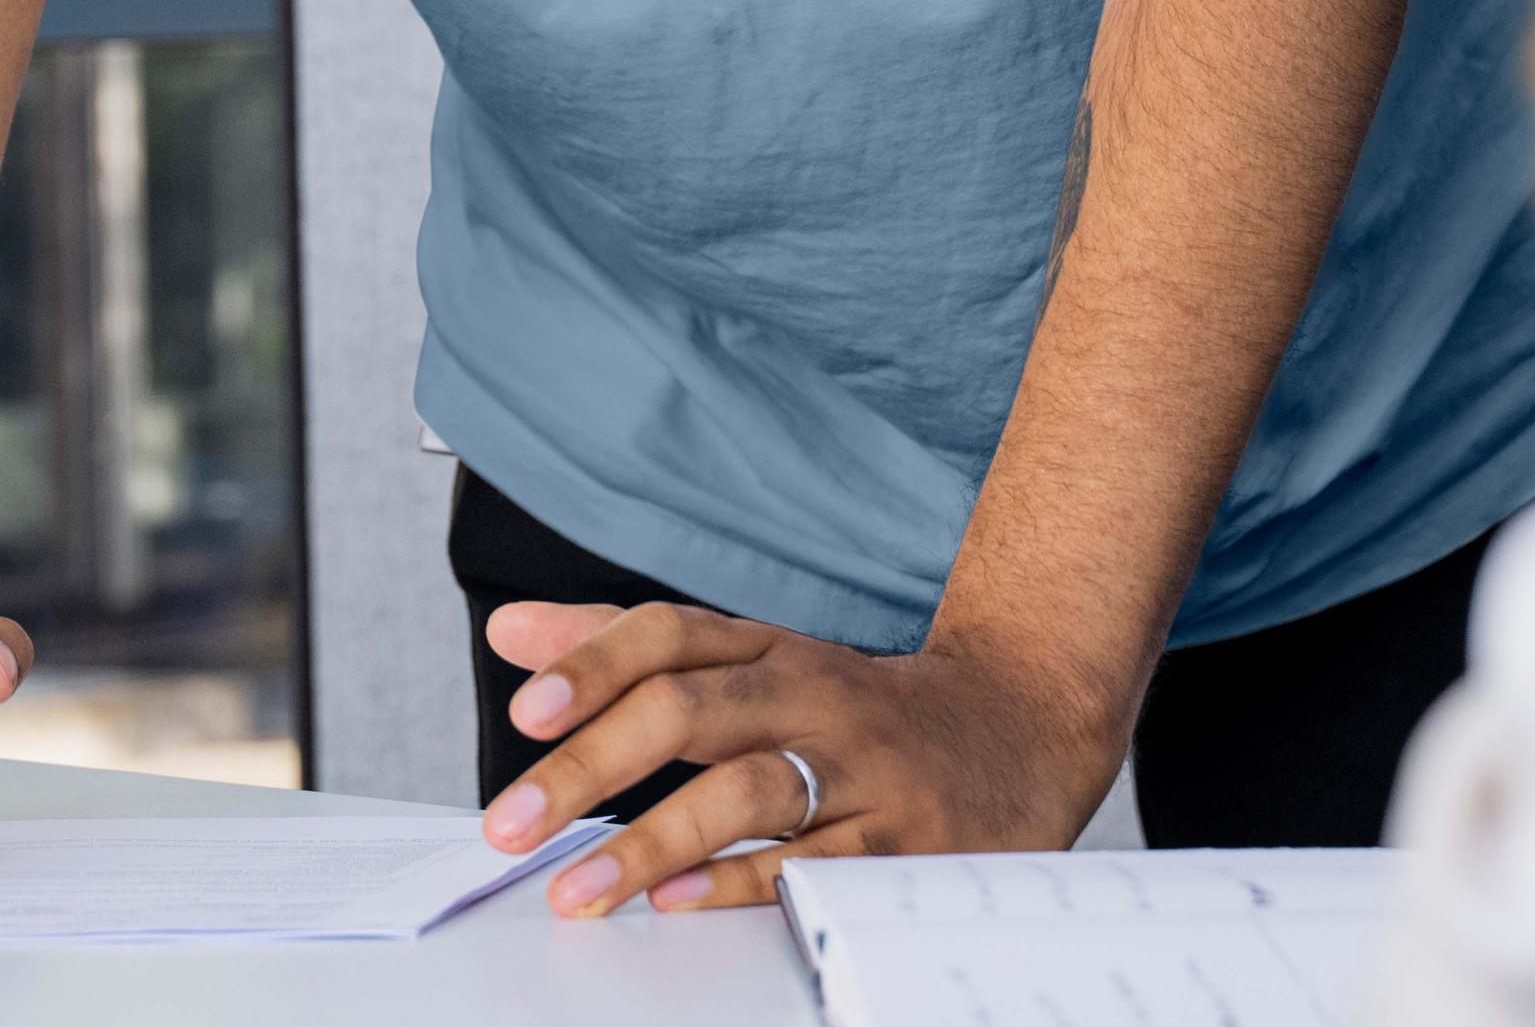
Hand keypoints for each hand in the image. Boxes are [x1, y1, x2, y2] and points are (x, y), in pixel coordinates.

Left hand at [478, 601, 1127, 915]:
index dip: (593, 663)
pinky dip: (742, 881)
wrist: (1023, 728)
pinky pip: (813, 862)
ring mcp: (858, 765)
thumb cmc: (856, 705)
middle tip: (511, 821)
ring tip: (579, 886)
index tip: (524, 710)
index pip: (667, 635)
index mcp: (767, 648)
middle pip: (687, 708)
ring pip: (745, 788)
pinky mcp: (900, 840)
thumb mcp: (750, 659)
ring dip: (650, 840)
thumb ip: (627, 647)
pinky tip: (681, 901)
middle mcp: (808, 694)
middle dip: (590, 766)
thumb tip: (514, 633)